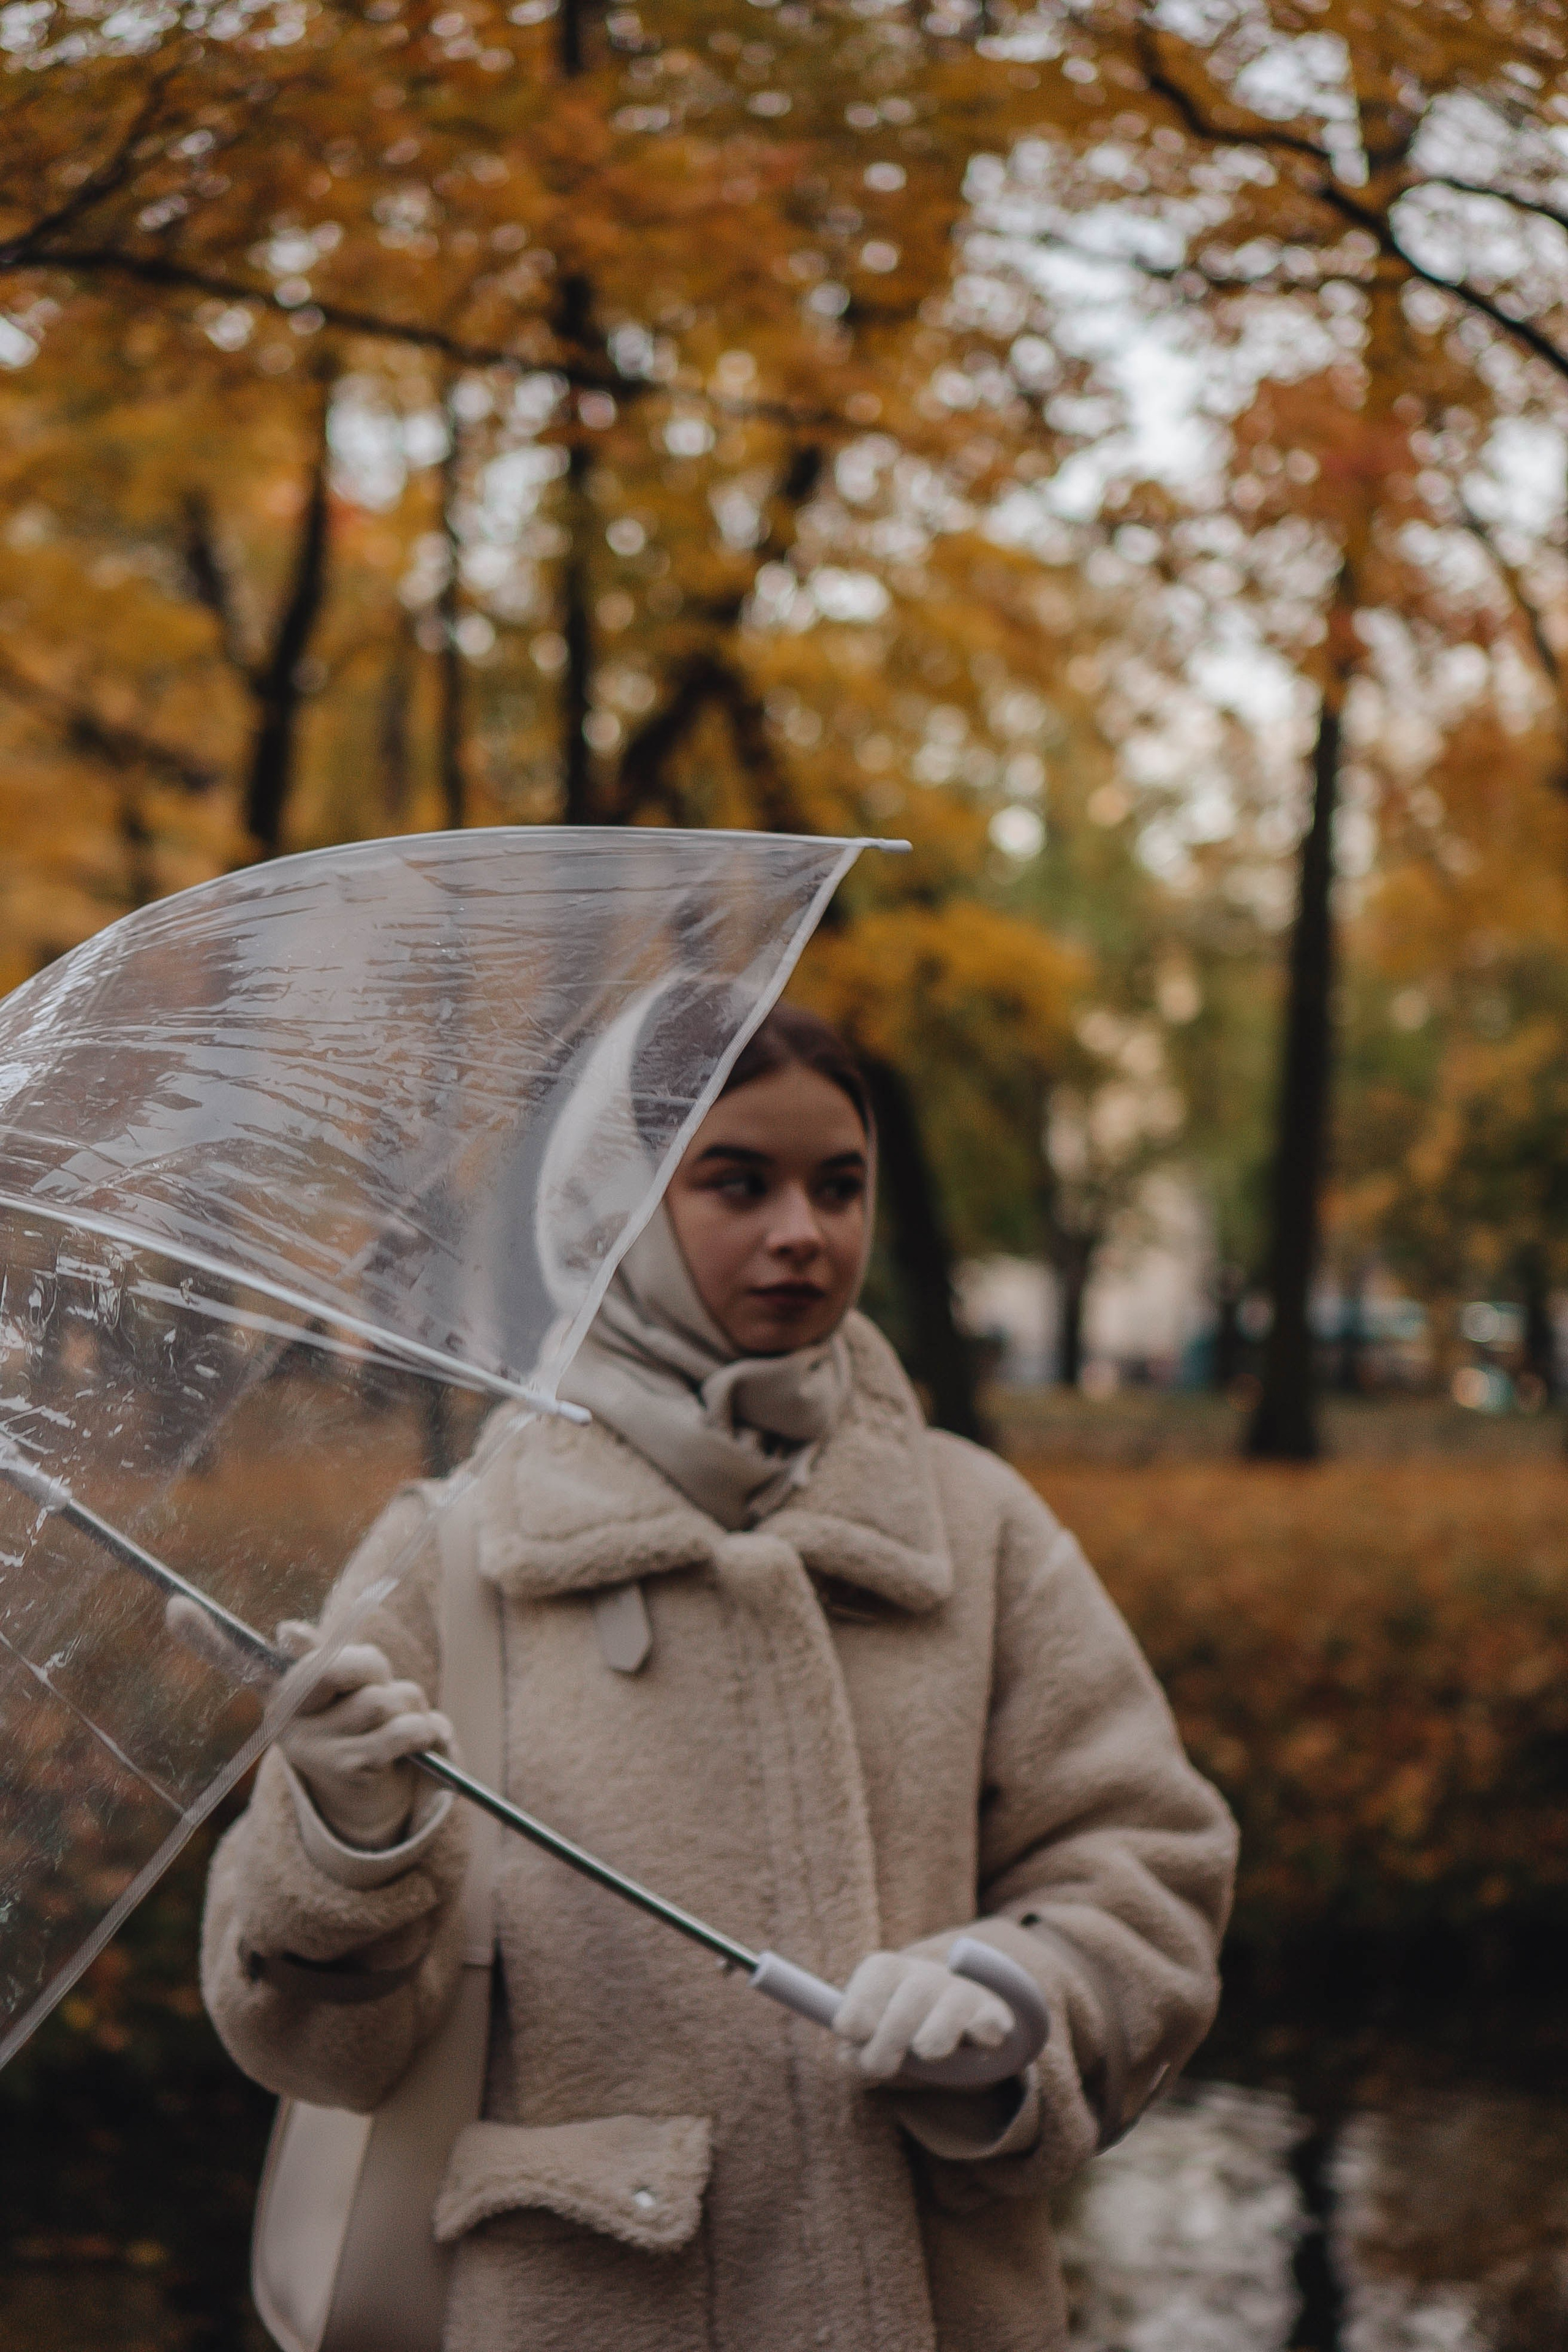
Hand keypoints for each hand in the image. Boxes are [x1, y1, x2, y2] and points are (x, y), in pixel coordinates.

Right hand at [164, 1597, 450, 1850]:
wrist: (365, 1798)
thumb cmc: (354, 1719)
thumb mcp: (343, 1682)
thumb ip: (325, 1655)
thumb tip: (285, 1631)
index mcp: (278, 1692)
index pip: (238, 1658)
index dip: (207, 1635)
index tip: (175, 1604)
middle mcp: (285, 1720)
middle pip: (344, 1664)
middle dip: (372, 1668)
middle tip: (373, 1681)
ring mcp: (315, 1748)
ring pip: (386, 1698)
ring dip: (406, 1704)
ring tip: (394, 1722)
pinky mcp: (352, 1769)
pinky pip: (406, 1728)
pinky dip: (427, 1728)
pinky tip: (422, 1739)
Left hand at [832, 1951, 1012, 2081]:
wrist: (956, 2032)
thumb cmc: (900, 2036)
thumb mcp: (872, 2042)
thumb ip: (854, 2052)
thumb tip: (850, 2056)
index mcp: (888, 1971)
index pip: (874, 1974)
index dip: (859, 2010)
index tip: (854, 2035)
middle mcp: (926, 1974)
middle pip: (914, 1995)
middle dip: (891, 2038)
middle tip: (882, 2067)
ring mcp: (963, 1993)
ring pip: (952, 2009)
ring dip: (935, 2037)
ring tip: (926, 2052)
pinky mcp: (993, 2017)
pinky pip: (991, 2022)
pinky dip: (984, 2032)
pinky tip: (978, 2045)